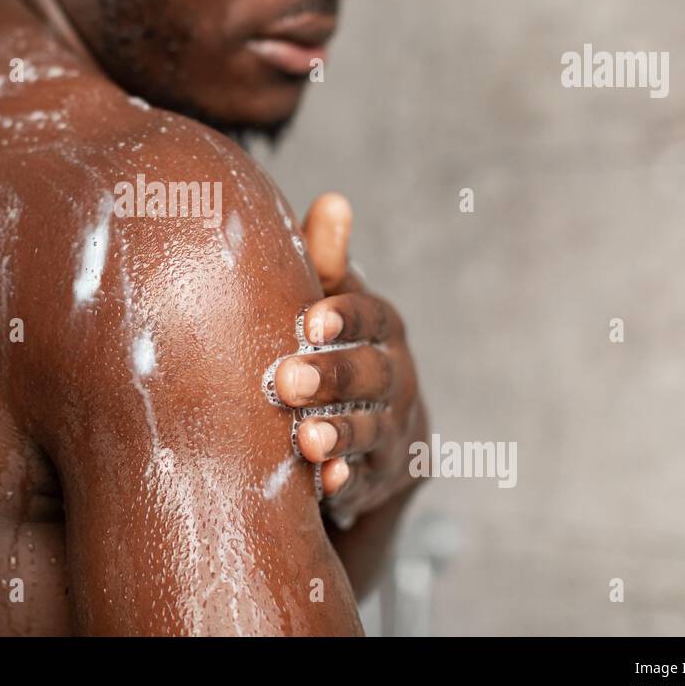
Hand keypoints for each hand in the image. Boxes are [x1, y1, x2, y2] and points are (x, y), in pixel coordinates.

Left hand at [271, 193, 427, 529]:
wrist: (377, 425)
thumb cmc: (336, 344)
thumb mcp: (332, 300)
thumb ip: (325, 259)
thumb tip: (331, 202)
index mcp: (384, 329)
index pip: (374, 317)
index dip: (347, 318)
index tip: (313, 320)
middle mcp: (395, 379)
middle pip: (372, 377)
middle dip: (333, 379)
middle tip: (289, 380)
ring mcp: (390, 430)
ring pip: (371, 432)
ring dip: (340, 435)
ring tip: (306, 438)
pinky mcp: (377, 477)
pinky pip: (364, 481)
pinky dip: (345, 483)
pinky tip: (324, 482)